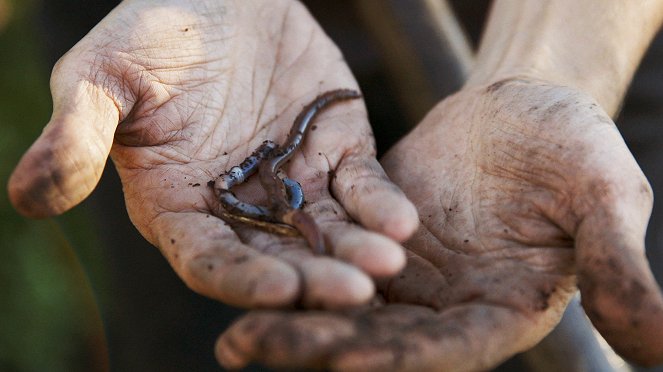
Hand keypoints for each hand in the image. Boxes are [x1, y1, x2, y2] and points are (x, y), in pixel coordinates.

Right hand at [8, 0, 416, 308]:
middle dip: (314, 280)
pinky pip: (362, 189)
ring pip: (327, 233)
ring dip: (357, 254)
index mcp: (180, 205)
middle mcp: (241, 207)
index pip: (209, 258)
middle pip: (279, 259)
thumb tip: (31, 199)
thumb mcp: (106, 74)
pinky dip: (381, 207)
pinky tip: (403, 224)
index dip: (242, 278)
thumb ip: (79, 135)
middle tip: (352, 295)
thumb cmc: (157, 30)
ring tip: (387, 265)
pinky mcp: (338, 154)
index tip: (280, 288)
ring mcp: (294, 184)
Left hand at [216, 79, 662, 369]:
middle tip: (249, 349)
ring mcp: (408, 278)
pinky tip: (245, 280)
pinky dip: (294, 275)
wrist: (522, 105)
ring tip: (233, 337)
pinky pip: (331, 262)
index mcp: (501, 311)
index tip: (348, 362)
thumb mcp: (604, 196)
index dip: (402, 358)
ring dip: (292, 321)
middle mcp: (447, 307)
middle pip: (380, 339)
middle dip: (318, 346)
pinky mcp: (375, 240)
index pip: (448, 350)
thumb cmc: (572, 145)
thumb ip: (618, 265)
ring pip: (345, 309)